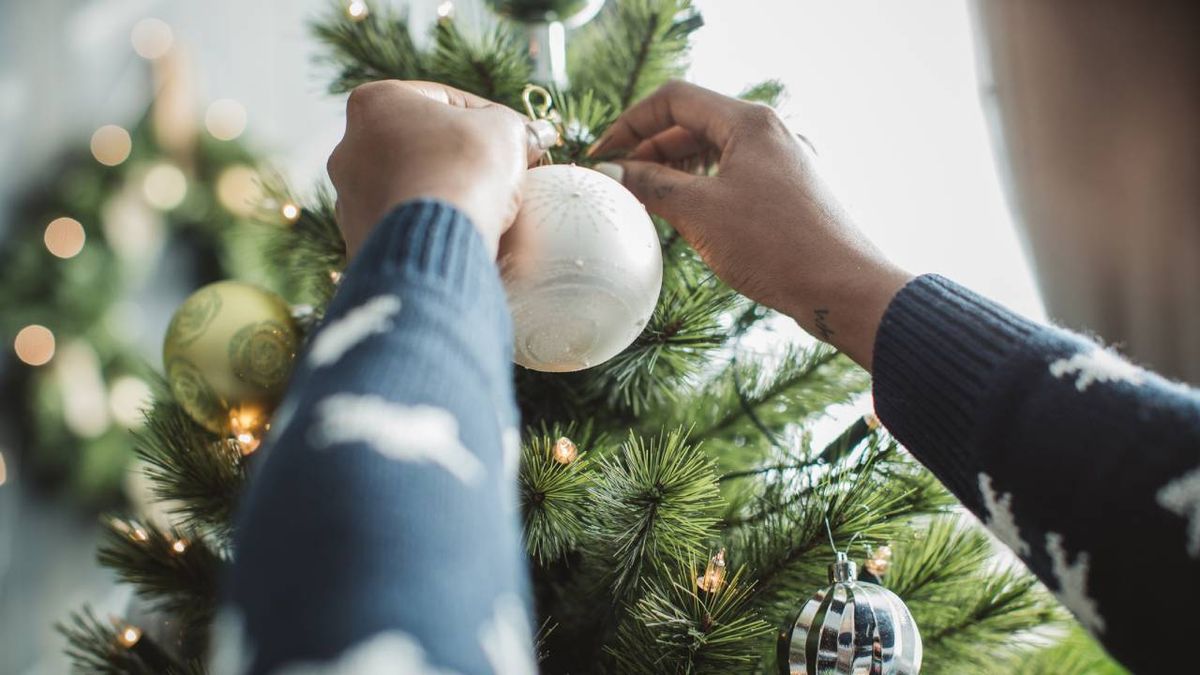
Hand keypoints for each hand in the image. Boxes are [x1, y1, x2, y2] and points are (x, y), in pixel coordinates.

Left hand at [327, 80, 542, 258]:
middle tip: (503, 173)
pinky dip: (432, 224)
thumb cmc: (468, 169)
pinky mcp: (359, 240)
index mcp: (374, 102)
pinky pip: (406, 224)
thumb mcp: (506, 130)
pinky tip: (463, 232)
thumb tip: (535, 136)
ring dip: (447, 191)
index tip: (518, 139)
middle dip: (463, 157)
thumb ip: (516, 126)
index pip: (446, 100)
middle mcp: (349, 147)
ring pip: (413, 186)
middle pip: (424, 145)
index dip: (491, 118)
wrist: (439, 241)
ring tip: (487, 207)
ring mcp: (349, 198)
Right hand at [592, 81, 913, 368]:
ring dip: (673, 170)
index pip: (674, 99)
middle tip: (616, 182)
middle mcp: (770, 132)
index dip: (629, 124)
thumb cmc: (775, 246)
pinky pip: (732, 176)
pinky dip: (700, 187)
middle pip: (693, 123)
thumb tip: (614, 172)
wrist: (842, 288)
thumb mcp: (700, 213)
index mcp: (750, 122)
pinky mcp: (788, 191)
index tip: (602, 155)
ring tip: (642, 198)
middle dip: (649, 149)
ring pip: (713, 151)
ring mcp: (782, 161)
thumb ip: (651, 185)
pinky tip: (682, 213)